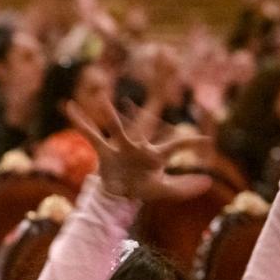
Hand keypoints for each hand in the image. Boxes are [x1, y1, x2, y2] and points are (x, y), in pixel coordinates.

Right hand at [67, 101, 210, 202]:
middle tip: (158, 82)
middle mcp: (138, 146)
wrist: (120, 196)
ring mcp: (121, 148)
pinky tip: (70, 107)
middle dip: (149, 106)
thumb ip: (186, 187)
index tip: (206, 140)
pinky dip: (80, 122)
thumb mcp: (165, 191)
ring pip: (114, 127)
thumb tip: (209, 181)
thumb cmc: (143, 189)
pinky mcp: (104, 152)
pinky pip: (90, 136)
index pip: (176, 145)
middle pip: (145, 124)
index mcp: (155, 154)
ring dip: (107, 114)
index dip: (190, 143)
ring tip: (102, 98)